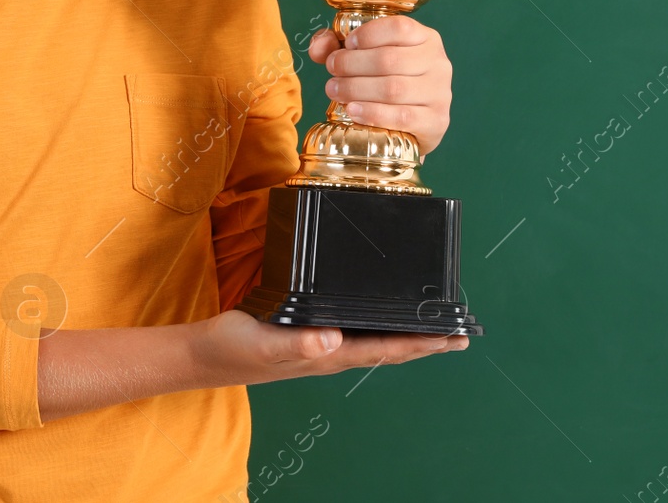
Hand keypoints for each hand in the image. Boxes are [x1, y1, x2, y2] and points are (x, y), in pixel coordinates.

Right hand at [189, 308, 465, 388]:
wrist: (205, 353)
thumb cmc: (234, 348)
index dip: (424, 342)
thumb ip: (296, 343)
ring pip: (376, 339)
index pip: (388, 348)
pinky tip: (380, 312)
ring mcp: (323, 345)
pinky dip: (378, 322)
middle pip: (391, 346)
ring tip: (433, 323)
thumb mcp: (262, 342)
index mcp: (329, 355)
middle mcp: (333, 352)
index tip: (456, 335)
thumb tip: (333, 339)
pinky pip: (356, 329)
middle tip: (462, 330)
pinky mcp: (311, 334)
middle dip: (427, 340)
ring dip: (407, 333)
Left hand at [307, 14, 452, 153]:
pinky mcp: (436, 122)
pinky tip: (352, 110)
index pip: (399, 27)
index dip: (367, 34)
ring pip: (393, 88)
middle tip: (332, 70)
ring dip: (356, 89)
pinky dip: (373, 113)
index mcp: (425, 38)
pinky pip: (402, 116)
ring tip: (335, 90)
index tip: (345, 45)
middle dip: (352, 64)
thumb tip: (319, 46)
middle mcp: (438, 62)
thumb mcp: (367, 55)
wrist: (416, 123)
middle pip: (390, 59)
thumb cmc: (390, 81)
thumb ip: (338, 45)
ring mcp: (440, 93)